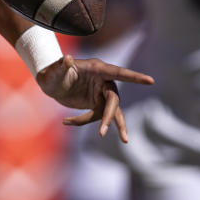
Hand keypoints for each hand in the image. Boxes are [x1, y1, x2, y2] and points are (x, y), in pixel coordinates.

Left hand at [36, 55, 153, 142]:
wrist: (49, 83)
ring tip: (125, 141)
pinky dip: (83, 121)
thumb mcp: (53, 70)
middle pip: (114, 99)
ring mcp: (100, 92)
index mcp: (97, 68)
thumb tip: (66, 58)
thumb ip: (60, 65)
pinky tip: (66, 121)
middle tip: (102, 133)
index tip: (150, 81)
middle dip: (109, 116)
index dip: (134, 77)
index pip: (118, 72)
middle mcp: (102, 80)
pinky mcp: (96, 103)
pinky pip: (98, 116)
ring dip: (110, 124)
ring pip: (112, 110)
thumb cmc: (51, 73)